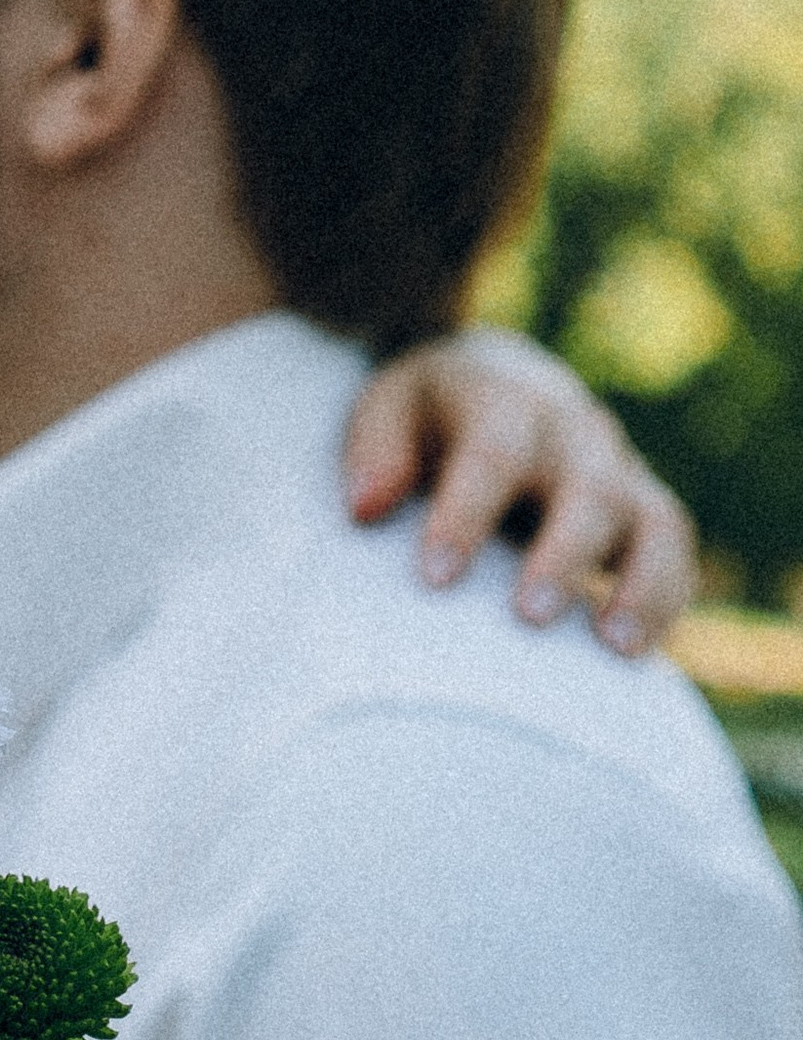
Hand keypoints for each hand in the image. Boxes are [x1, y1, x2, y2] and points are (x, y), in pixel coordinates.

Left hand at [342, 326, 695, 654]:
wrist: (501, 383)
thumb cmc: (430, 417)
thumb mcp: (388, 408)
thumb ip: (374, 448)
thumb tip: (365, 507)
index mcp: (504, 400)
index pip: (493, 451)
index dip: (468, 513)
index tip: (436, 577)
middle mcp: (572, 432)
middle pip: (587, 488)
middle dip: (562, 554)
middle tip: (528, 617)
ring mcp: (618, 469)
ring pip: (653, 519)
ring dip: (642, 583)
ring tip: (614, 646)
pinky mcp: (645, 507)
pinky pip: (675, 550)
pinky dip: (667, 599)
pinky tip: (635, 656)